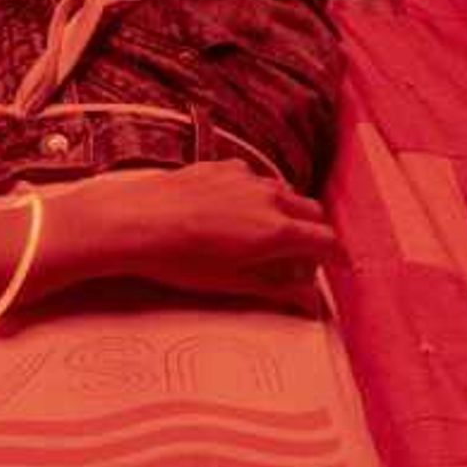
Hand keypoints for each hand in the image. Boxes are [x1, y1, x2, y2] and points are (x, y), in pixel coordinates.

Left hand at [60, 161, 337, 307]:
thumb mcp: (231, 283)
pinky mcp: (221, 166)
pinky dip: (257, 197)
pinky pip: (254, 179)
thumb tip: (308, 299)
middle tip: (299, 259)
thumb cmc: (180, 260)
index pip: (326, 240)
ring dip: (287, 213)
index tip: (332, 269)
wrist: (133, 222)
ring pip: (284, 192)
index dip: (334, 258)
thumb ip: (277, 287)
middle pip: (313, 212)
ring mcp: (246, 177)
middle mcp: (269, 197)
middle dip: (314, 234)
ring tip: (265, 237)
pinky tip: (233, 213)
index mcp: (277, 230)